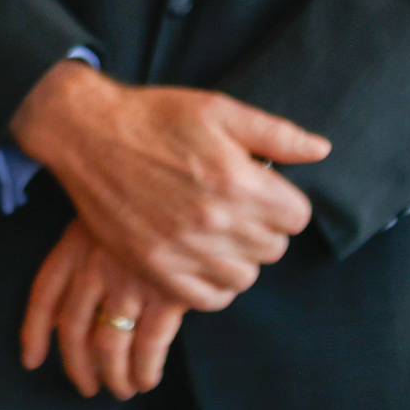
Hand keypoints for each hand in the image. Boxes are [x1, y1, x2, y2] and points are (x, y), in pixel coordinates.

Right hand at [8, 61, 328, 308]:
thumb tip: (322, 151)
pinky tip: (203, 257)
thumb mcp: (219, 110)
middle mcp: (214, 220)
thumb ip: (276, 134)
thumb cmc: (156, 116)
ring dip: (241, 257)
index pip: (298, 217)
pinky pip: (208, 299)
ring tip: (220, 232)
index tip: (263, 190)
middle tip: (238, 207)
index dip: (285, 201)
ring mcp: (183, 249)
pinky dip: (213, 284)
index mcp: (236, 180)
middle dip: (264, 227)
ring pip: (245, 277)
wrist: (87, 134)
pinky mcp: (156, 267)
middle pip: (274, 249)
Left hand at [20, 217, 184, 398]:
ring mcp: (131, 281)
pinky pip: (148, 346)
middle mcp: (96, 267)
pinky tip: (146, 379)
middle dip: (77, 367)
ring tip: (121, 389)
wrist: (191, 189)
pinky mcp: (167, 294)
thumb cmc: (145, 207)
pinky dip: (145, 370)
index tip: (32, 360)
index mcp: (75, 245)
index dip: (34, 332)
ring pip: (109, 347)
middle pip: (74, 332)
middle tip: (87, 386)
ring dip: (113, 377)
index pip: (45, 296)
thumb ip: (81, 257)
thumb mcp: (101, 218)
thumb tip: (60, 313)